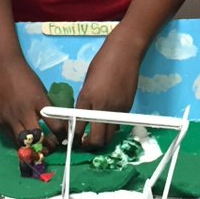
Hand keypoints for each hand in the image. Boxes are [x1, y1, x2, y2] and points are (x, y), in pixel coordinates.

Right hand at [0, 53, 63, 145]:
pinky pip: (12, 139)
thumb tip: (56, 124)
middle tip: (52, 146)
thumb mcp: (41, 92)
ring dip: (32, 148)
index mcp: (39, 103)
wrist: (2, 67)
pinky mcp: (0, 122)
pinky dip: (20, 141)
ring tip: (39, 146)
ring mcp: (10, 119)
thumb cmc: (25, 77)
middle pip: (38, 140)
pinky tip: (25, 138)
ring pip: (23, 144)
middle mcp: (24, 113)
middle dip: (47, 146)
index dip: (62, 135)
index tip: (64, 138)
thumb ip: (47, 109)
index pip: (56, 126)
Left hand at [74, 33, 142, 147]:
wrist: (124, 53)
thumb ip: (86, 101)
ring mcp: (116, 109)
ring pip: (109, 136)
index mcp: (86, 98)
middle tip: (85, 144)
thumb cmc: (102, 63)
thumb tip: (83, 117)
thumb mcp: (88, 82)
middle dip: (89, 146)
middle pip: (96, 139)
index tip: (72, 141)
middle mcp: (101, 107)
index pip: (78, 127)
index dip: (74, 138)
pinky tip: (108, 122)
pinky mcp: (127, 108)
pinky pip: (118, 125)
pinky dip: (112, 127)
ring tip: (96, 135)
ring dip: (102, 139)